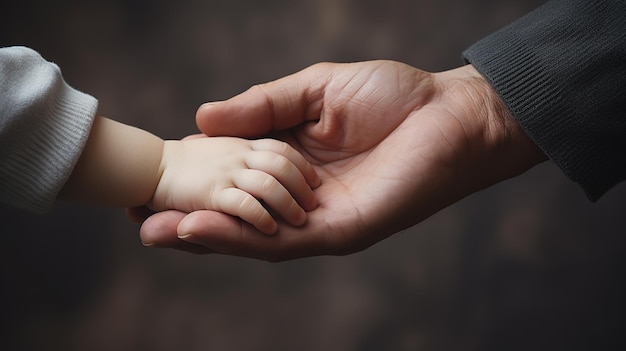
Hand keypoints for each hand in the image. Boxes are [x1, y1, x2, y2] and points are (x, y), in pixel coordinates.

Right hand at [131, 60, 545, 259]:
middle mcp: (299, 197)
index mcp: (291, 161)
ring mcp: (318, 218)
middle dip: (190, 222)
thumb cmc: (392, 95)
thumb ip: (262, 107)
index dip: (195, 184)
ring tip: (160, 230)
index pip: (234, 181)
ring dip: (207, 236)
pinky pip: (284, 242)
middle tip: (141, 223)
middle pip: (238, 218)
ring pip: (253, 238)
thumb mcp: (313, 89)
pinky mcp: (340, 231)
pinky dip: (242, 238)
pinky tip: (204, 229)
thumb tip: (202, 119)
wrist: (447, 112)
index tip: (150, 185)